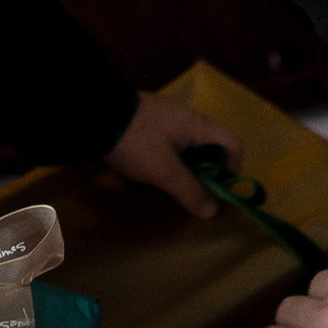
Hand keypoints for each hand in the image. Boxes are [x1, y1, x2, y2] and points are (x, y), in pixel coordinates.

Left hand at [104, 88, 232, 221]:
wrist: (94, 116)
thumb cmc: (136, 141)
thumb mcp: (164, 170)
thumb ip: (190, 190)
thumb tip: (214, 211)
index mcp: (199, 126)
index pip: (233, 145)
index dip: (232, 171)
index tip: (215, 193)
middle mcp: (189, 120)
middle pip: (213, 151)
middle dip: (207, 176)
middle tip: (191, 196)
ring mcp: (169, 121)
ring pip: (191, 151)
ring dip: (187, 172)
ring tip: (172, 189)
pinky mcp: (151, 125)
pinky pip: (173, 147)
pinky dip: (172, 163)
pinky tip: (155, 175)